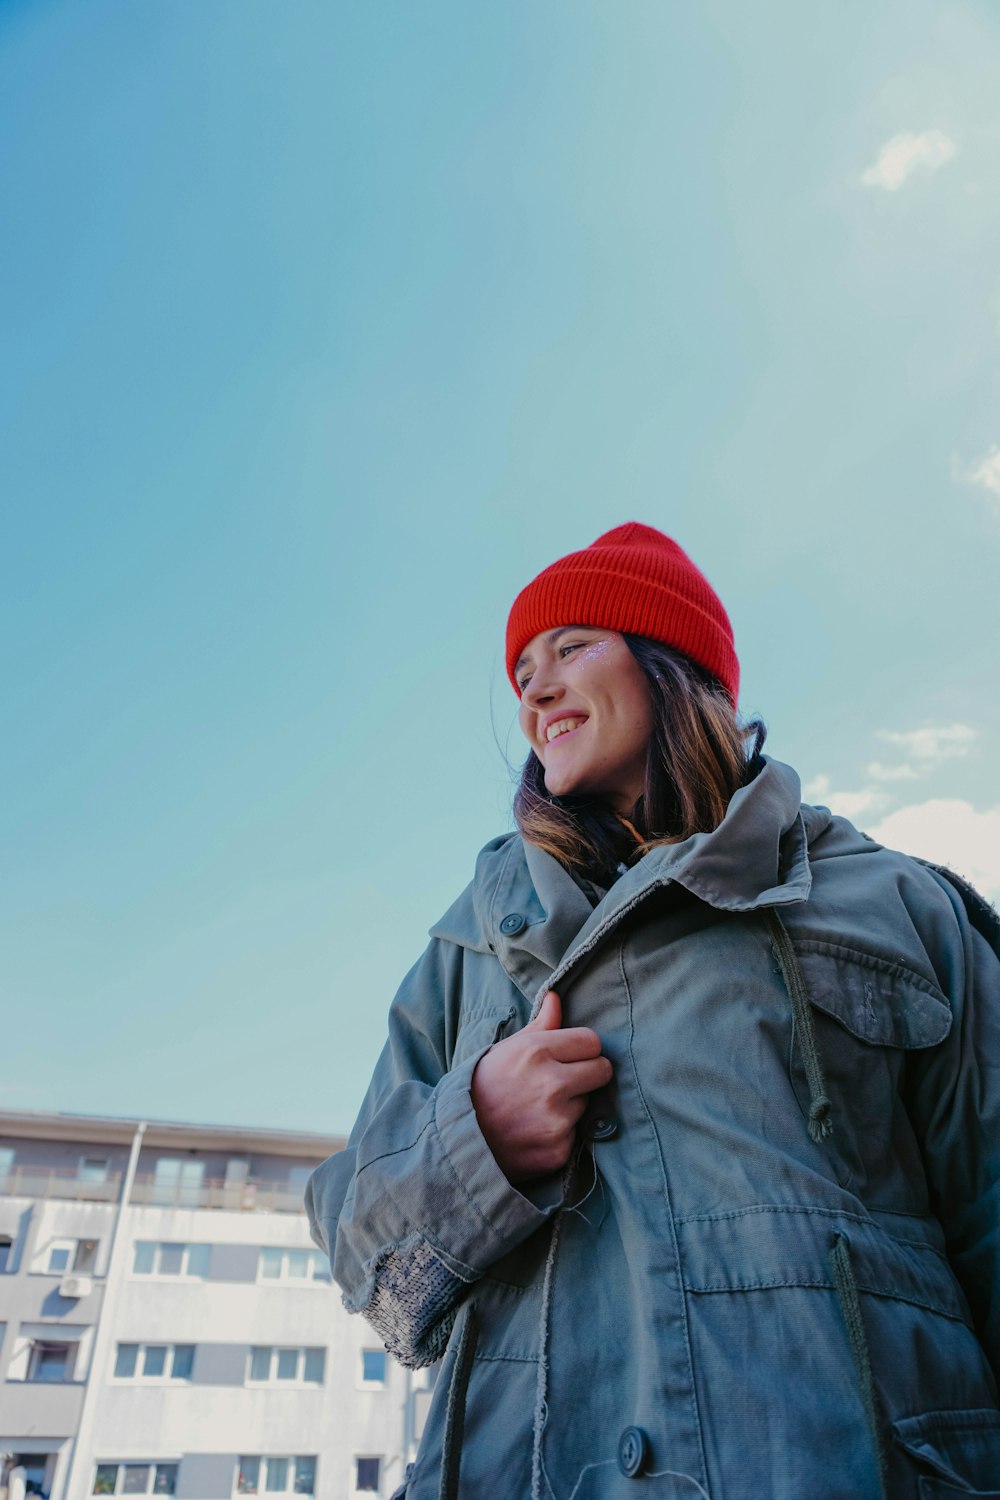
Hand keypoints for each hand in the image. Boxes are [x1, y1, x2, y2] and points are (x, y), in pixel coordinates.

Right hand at [470, 990, 612, 1182]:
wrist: (461, 1138)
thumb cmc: (484, 1086)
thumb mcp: (507, 1049)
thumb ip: (540, 1025)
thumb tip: (555, 996)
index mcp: (537, 1052)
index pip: (591, 1041)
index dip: (581, 1048)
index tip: (570, 1056)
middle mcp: (552, 1085)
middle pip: (602, 1070)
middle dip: (588, 1073)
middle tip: (565, 1081)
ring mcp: (557, 1120)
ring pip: (588, 1103)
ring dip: (572, 1104)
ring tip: (540, 1108)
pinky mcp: (560, 1150)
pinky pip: (576, 1133)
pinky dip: (561, 1133)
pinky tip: (537, 1131)